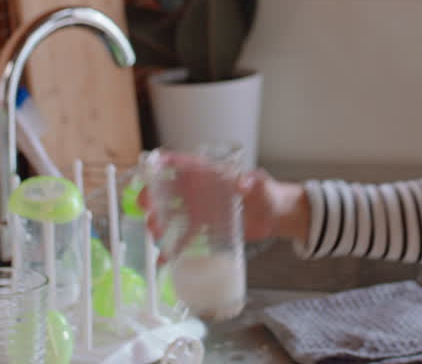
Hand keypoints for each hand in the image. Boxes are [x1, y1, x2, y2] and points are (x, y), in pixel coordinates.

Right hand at [138, 152, 308, 261]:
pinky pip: (186, 237)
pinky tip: (164, 258)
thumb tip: (244, 182)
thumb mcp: (262, 186)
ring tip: (154, 233)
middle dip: (154, 195)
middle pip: (171, 190)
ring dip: (160, 223)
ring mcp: (202, 210)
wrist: (277, 216)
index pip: (187, 164)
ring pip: (173, 215)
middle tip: (144, 205)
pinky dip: (174, 248)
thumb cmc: (269, 194)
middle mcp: (203, 191)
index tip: (151, 164)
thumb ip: (253, 182)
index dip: (168, 162)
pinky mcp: (207, 228)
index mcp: (213, 174)